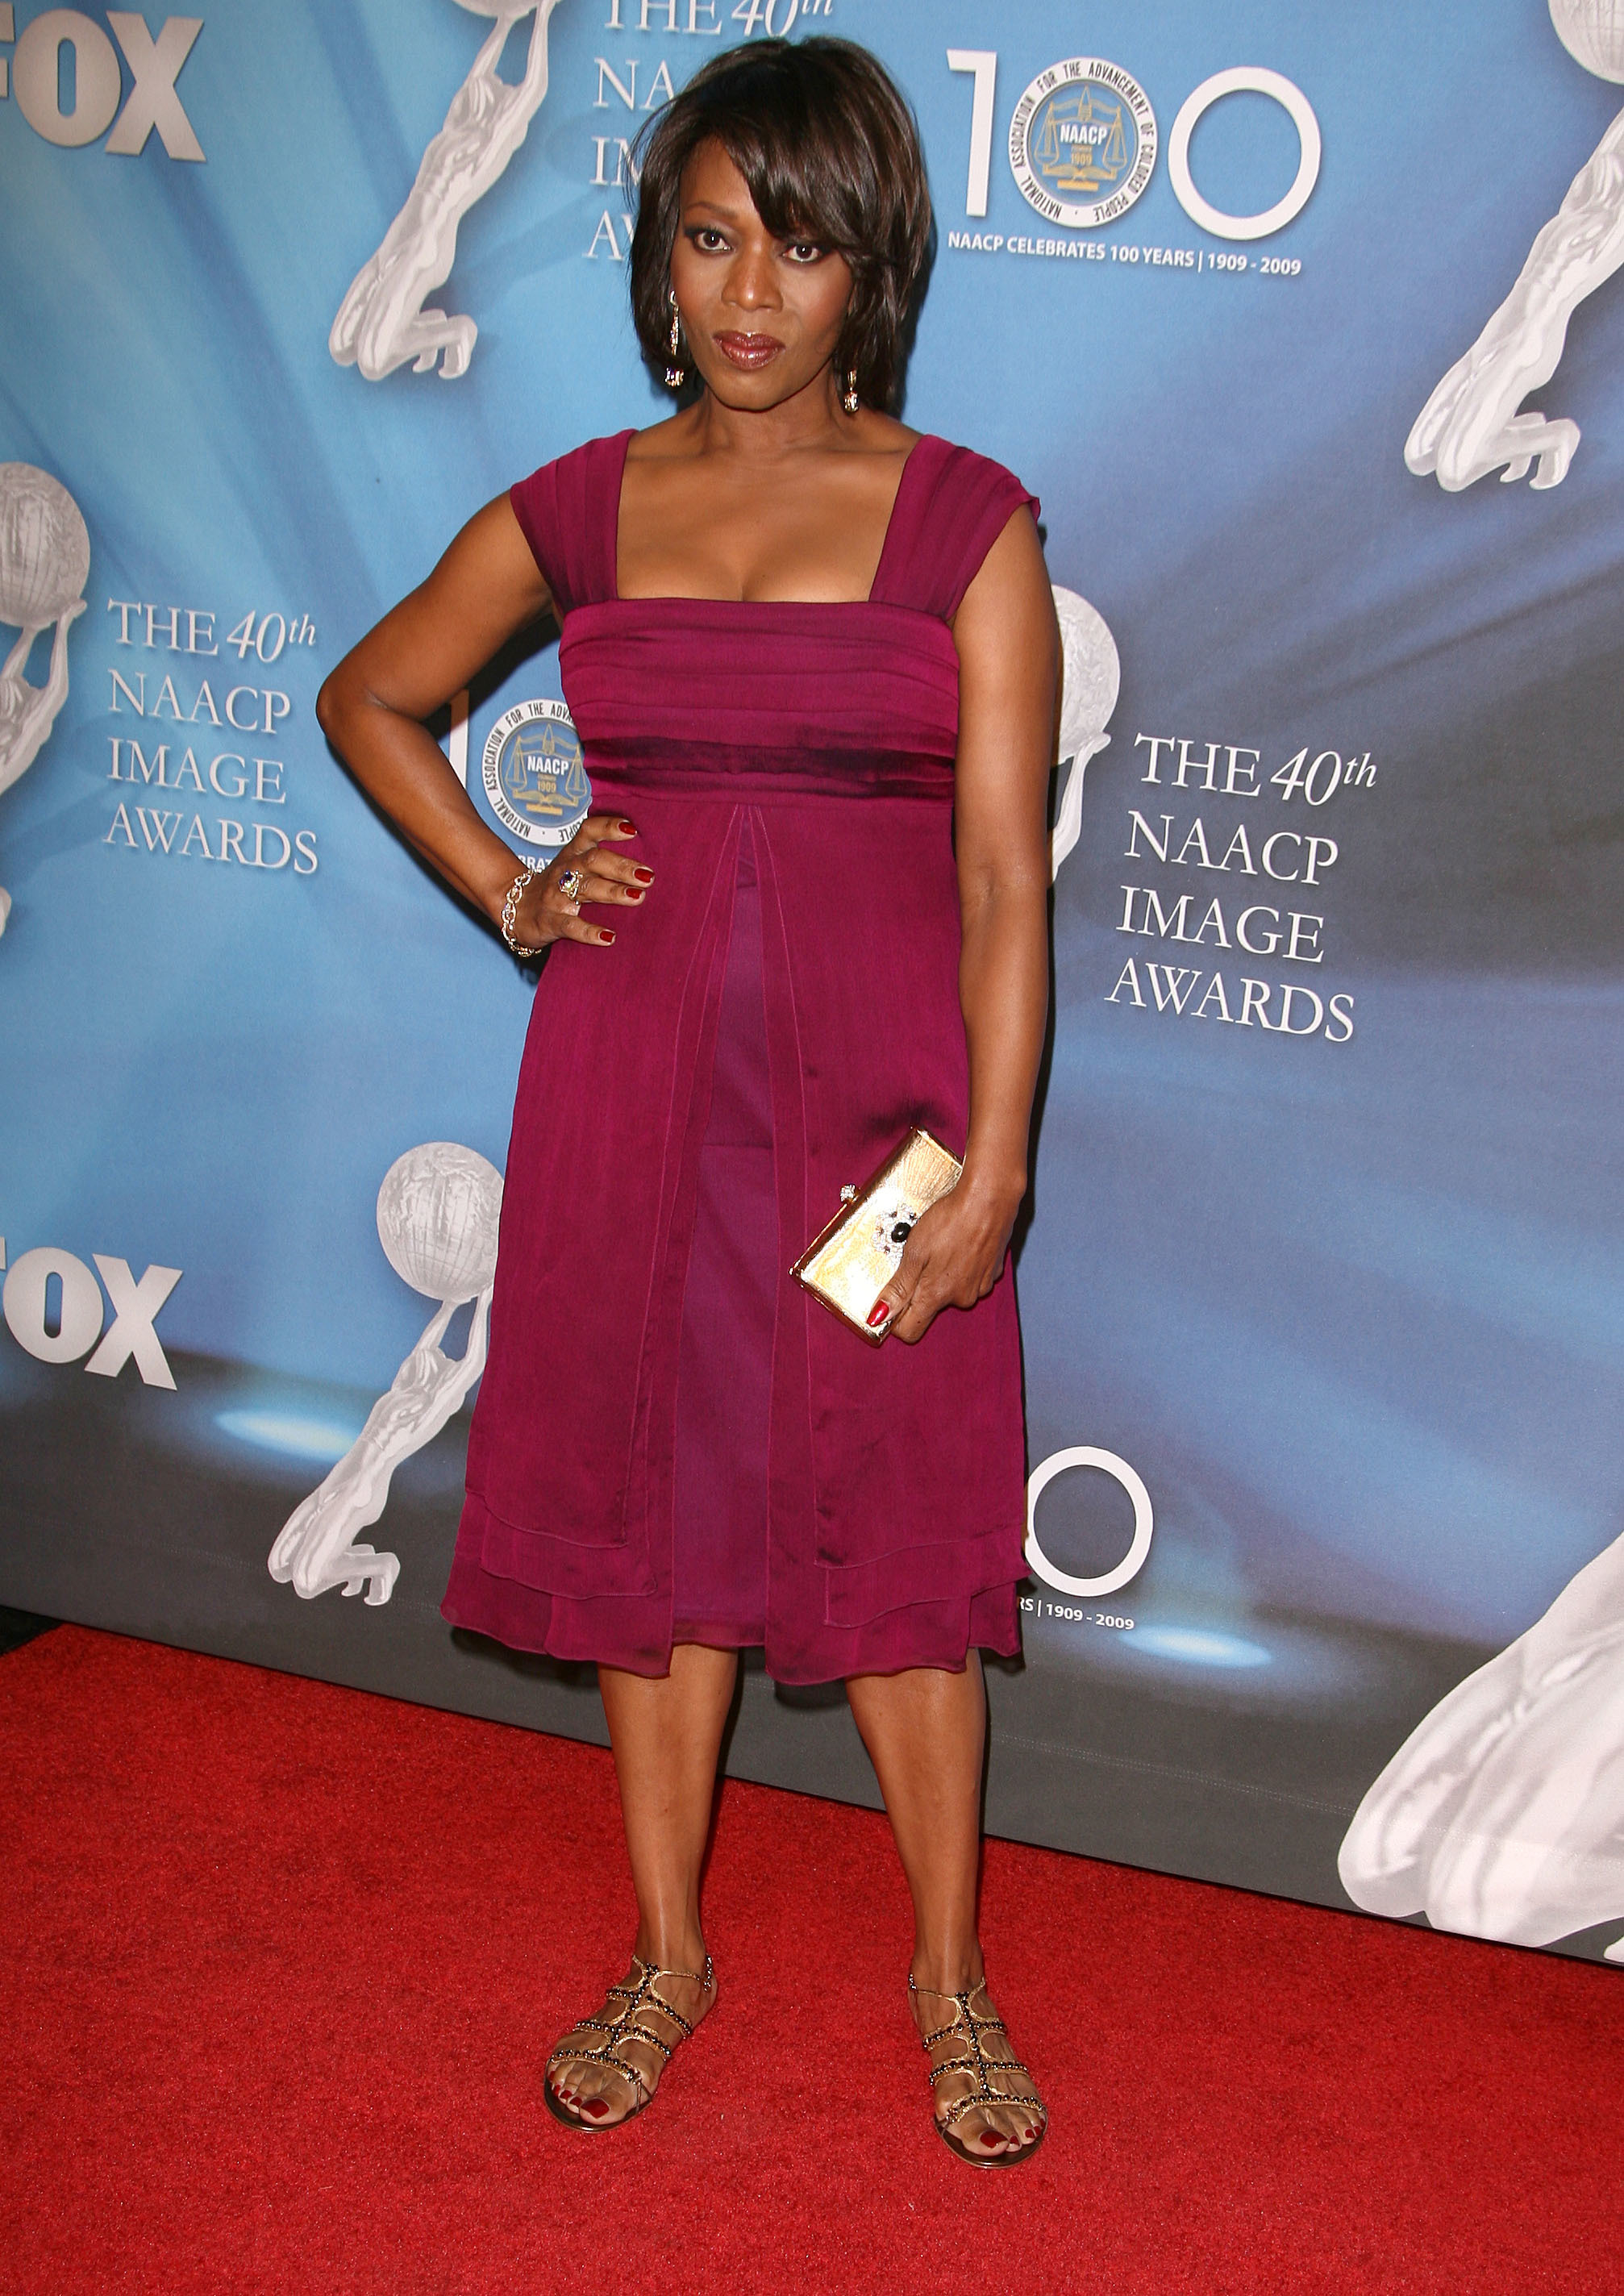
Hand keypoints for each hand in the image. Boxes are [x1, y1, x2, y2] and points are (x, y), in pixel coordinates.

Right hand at [497, 814, 651, 951]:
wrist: (513, 908)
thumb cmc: (555, 887)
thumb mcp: (572, 866)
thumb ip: (601, 860)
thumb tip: (645, 866)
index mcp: (572, 854)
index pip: (588, 832)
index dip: (608, 827)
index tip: (633, 830)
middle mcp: (565, 870)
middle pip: (593, 861)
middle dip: (621, 867)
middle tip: (648, 876)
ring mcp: (555, 896)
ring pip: (584, 889)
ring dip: (612, 891)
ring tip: (637, 897)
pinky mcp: (549, 921)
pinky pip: (570, 925)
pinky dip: (590, 932)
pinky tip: (609, 937)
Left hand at [869, 1171, 1021, 1344]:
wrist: (989, 1199)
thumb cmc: (952, 1220)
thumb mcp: (914, 1252)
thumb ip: (898, 1287)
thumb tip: (879, 1315)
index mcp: (936, 1295)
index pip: (910, 1331)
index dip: (895, 1320)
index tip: (890, 1302)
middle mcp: (960, 1297)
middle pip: (930, 1307)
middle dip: (920, 1287)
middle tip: (919, 1256)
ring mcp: (979, 1286)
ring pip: (951, 1290)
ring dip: (943, 1274)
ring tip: (943, 1244)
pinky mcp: (992, 1272)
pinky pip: (970, 1277)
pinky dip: (962, 1264)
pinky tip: (960, 1243)